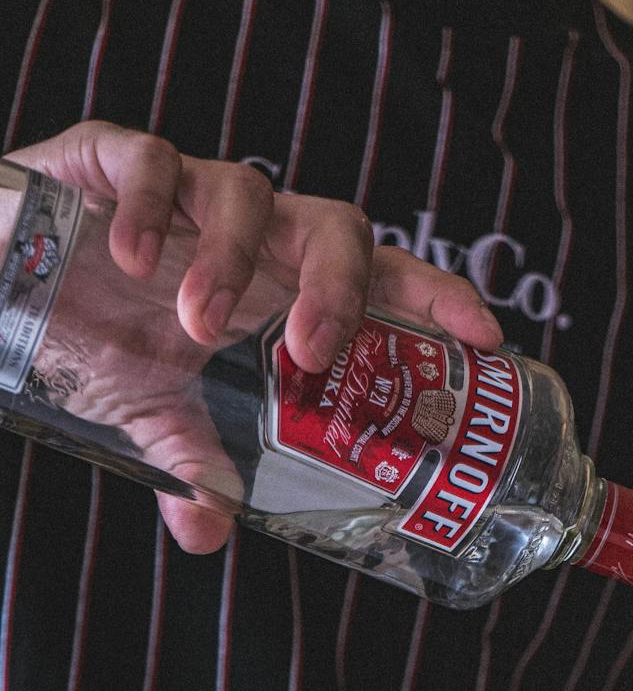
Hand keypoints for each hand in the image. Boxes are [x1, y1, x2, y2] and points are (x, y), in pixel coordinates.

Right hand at [9, 122, 503, 550]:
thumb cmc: (91, 336)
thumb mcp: (149, 415)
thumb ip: (189, 465)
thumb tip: (209, 532)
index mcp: (279, 290)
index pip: (380, 279)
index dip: (437, 297)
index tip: (484, 335)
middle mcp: (251, 235)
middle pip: (335, 227)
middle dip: (338, 286)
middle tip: (310, 350)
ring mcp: (188, 192)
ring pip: (248, 191)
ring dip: (233, 261)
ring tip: (193, 321)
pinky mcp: (115, 157)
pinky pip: (153, 159)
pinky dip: (151, 207)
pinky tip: (127, 256)